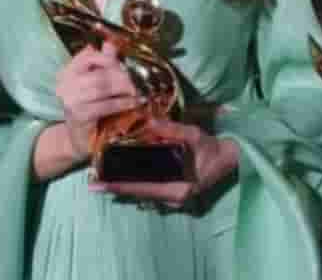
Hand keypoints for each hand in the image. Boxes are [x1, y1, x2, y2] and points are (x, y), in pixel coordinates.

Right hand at [56, 42, 141, 163]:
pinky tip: (133, 103)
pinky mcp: (79, 115)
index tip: (124, 64)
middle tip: (137, 80)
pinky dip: (122, 103)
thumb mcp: (93, 84)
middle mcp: (65, 84)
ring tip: (137, 91)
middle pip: (98, 73)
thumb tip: (111, 44)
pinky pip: (105, 105)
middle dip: (121, 75)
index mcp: (66, 72)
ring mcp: (70, 100)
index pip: (87, 56)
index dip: (108, 58)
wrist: (78, 138)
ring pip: (102, 87)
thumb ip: (101, 64)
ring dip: (124, 88)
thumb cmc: (89, 108)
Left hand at [90, 120, 239, 209]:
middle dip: (115, 187)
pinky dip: (136, 186)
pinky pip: (151, 193)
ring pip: (142, 195)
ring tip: (102, 181)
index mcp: (176, 187)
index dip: (116, 185)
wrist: (229, 159)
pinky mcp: (174, 196)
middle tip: (92, 183)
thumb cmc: (210, 147)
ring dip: (123, 188)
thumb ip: (170, 130)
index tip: (97, 184)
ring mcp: (174, 200)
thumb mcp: (192, 135)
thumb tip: (148, 121)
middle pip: (137, 194)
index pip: (139, 187)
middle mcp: (173, 198)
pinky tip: (123, 180)